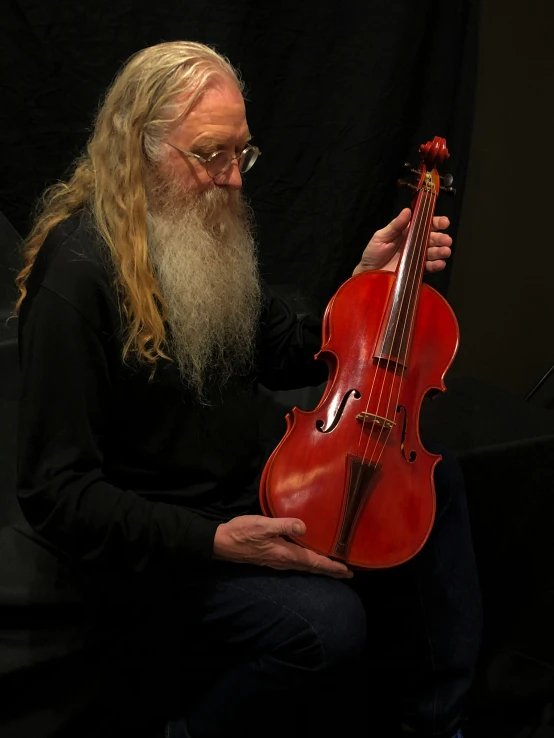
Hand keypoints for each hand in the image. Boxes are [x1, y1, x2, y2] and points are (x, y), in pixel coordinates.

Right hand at [213, 515, 352, 578]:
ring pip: (304, 566)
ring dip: (320, 568)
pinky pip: (296, 563)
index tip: (348, 572)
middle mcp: (284, 561)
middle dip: (330, 570)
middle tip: (347, 574)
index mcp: (286, 554)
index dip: (331, 567)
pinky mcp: (271, 558)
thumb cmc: (242, 532)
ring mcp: (277, 561)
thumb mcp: (262, 525)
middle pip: (312, 568)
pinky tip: (308, 559)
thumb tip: (304, 528)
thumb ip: (283, 526)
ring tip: (333, 568)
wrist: (221, 543)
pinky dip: (308, 563)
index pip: (314, 562)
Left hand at [352, 207, 451, 275]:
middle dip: (441, 238)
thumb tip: (407, 211)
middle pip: (432, 238)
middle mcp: (414, 243)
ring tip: (445, 251)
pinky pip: (428, 267)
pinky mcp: (415, 270)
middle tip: (446, 240)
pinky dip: (436, 265)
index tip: (444, 222)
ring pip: (432, 252)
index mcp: (407, 232)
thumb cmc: (373, 253)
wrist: (368, 274)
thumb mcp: (382, 236)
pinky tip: (440, 263)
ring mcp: (416, 257)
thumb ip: (395, 225)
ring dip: (441, 251)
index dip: (435, 222)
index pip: (424, 224)